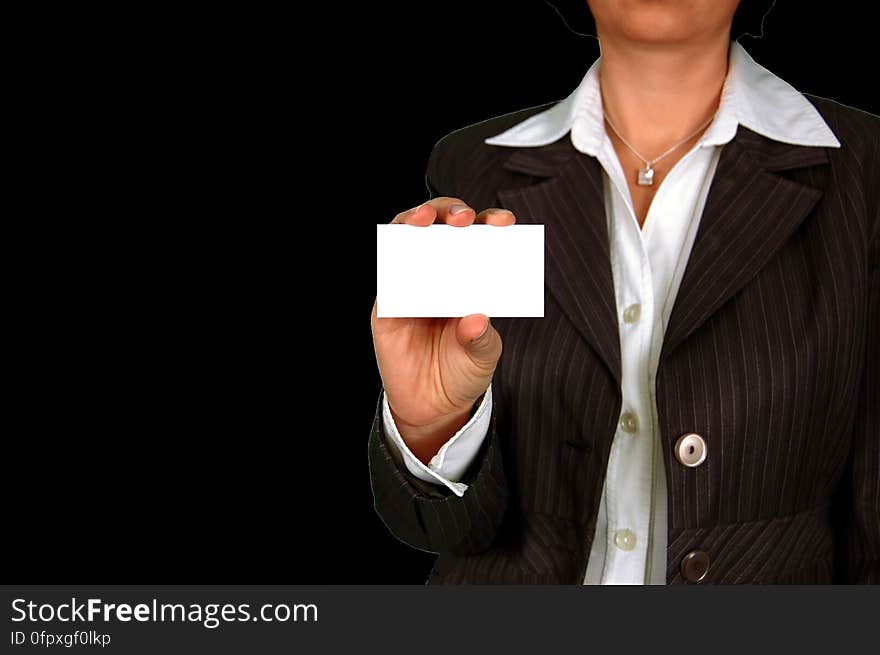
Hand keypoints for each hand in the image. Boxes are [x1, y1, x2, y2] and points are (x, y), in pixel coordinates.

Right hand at [371, 197, 514, 462]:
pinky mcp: (387, 302)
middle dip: (451, 212)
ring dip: (414, 220)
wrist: (432, 406)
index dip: (491, 223)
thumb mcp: (482, 356)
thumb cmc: (463, 371)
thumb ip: (481, 339)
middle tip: (463, 220)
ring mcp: (412, 282)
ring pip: (407, 236)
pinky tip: (403, 258)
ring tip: (424, 221)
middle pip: (443, 225)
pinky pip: (386, 273)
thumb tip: (475, 319)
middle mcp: (441, 272)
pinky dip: (392, 260)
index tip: (504, 222)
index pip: (482, 238)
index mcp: (473, 277)